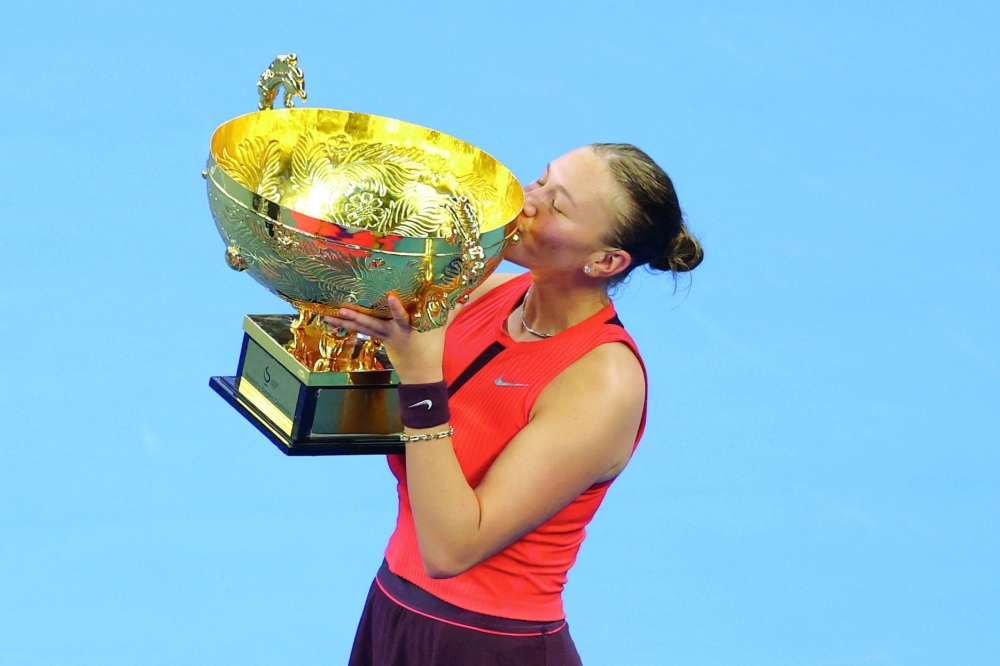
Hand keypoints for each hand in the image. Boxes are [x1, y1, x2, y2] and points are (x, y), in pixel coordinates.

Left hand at [323, 293, 447, 384]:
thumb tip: (465, 295)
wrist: (421, 374)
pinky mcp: (379, 339)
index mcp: (408, 329)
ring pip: (362, 328)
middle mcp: (392, 333)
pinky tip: (333, 320)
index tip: (390, 297)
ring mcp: (384, 337)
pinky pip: (362, 331)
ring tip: (328, 315)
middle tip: (342, 309)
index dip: (395, 308)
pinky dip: (348, 326)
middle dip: (357, 317)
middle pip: (372, 324)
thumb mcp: (442, 327)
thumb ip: (451, 309)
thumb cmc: (432, 348)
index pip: (402, 317)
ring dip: (344, 322)